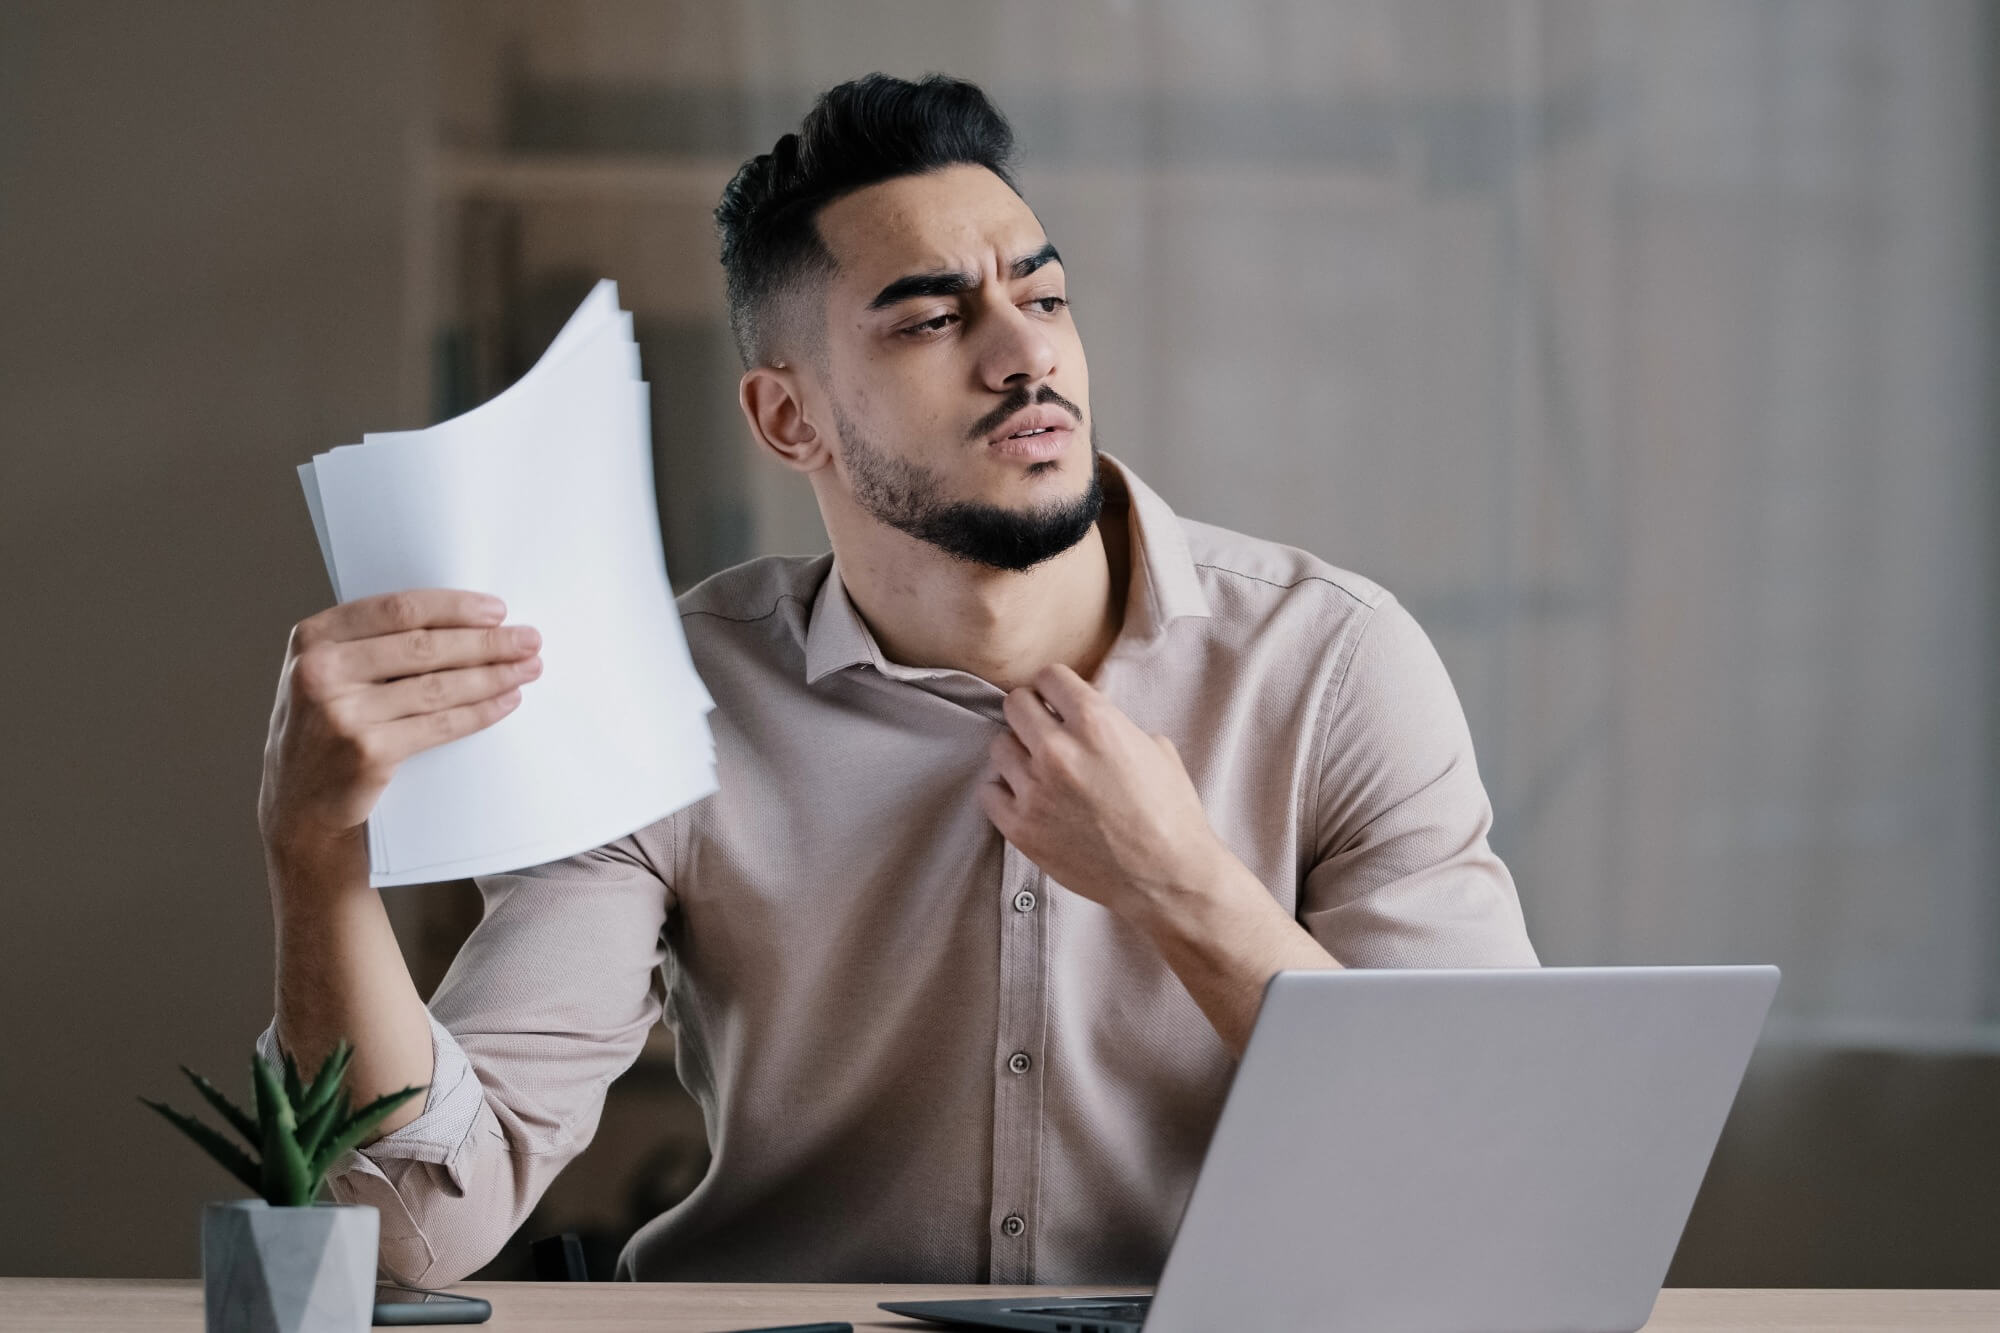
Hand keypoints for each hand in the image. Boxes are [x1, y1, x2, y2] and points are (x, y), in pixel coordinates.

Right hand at [258, 589, 542, 870]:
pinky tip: (506, 702)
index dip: (455, 608)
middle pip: (425, 646)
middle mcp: (321, 671)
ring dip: (493, 676)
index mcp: (313, 637)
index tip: (498, 611)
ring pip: (439, 686)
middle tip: (529, 640)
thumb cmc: (325, 728)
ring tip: (528, 669)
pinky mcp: (368, 752)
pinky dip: (480, 712)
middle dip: (487, 642)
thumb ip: (372, 642)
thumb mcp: (328, 674)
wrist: (300, 806)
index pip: (399, 609)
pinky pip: (440, 725)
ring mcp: (343, 713)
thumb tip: (463, 618)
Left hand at [978, 662, 1227, 919]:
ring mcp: (1034, 790)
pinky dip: (1005, 792)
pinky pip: (989, 791)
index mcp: (1096, 722)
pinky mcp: (1020, 828)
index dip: (1056, 687)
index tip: (1059, 701)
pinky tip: (1028, 798)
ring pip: (998, 746)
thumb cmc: (1170, 813)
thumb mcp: (1155, 747)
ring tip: (1040, 769)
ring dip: (1018, 753)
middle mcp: (1058, 750)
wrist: (1168, 877)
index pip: (1048, 676)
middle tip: (1046, 731)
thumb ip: (1113, 722)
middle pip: (1015, 704)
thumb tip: (1085, 713)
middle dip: (1032, 713)